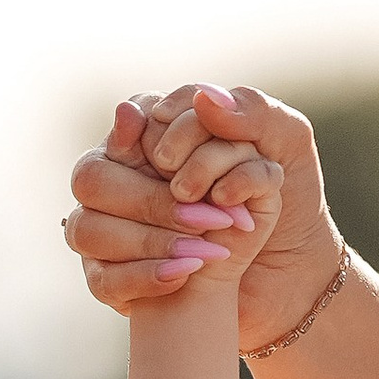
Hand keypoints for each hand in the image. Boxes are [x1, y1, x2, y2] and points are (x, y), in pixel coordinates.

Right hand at [66, 82, 339, 351]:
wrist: (290, 272)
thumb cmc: (287, 202)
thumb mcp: (287, 144)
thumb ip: (253, 110)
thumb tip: (205, 98)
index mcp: (155, 136)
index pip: (127, 124)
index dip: (157, 144)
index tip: (190, 165)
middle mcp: (120, 179)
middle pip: (92, 177)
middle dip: (154, 200)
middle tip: (210, 218)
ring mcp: (107, 231)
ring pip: (88, 229)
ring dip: (149, 239)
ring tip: (205, 249)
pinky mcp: (112, 280)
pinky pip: (103, 279)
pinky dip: (144, 276)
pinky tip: (188, 273)